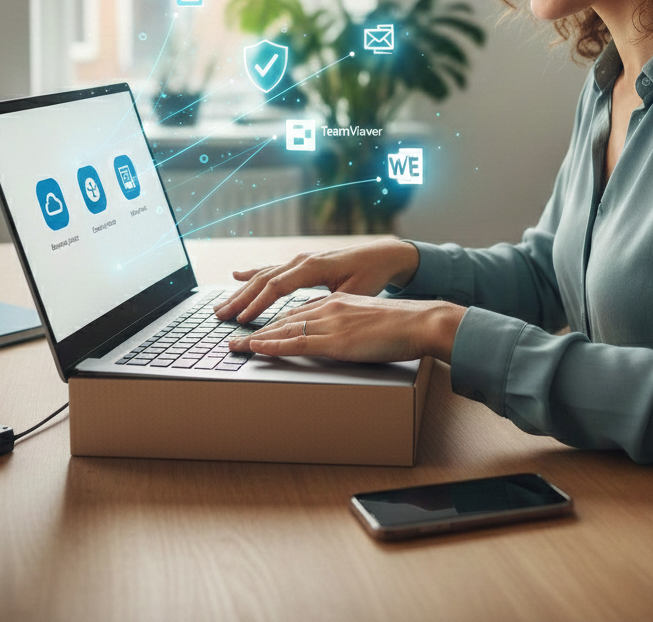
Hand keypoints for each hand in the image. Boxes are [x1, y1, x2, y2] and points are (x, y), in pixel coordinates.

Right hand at [214, 239, 419, 323]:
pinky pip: (272, 269)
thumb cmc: (371, 275)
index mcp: (313, 266)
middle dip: (240, 299)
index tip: (242, 320)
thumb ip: (329, 301)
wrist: (383, 255)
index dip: (258, 304)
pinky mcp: (302, 263)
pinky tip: (237, 276)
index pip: (277, 286)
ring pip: (264, 275)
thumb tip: (308, 314)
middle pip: (263, 280)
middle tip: (220, 317)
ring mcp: (300, 260)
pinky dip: (253, 273)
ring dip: (242, 291)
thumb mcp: (354, 292)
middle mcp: (302, 260)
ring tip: (222, 306)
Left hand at [226, 292, 465, 363]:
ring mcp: (330, 322)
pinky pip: (296, 343)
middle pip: (283, 318)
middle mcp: (328, 308)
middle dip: (255, 327)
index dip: (272, 320)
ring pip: (283, 330)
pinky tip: (256, 348)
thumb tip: (340, 335)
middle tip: (232, 335)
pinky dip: (272, 345)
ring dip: (255, 339)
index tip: (254, 326)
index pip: (296, 311)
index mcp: (336, 302)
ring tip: (234, 346)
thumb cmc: (401, 324)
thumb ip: (350, 323)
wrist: (420, 321)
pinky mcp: (336, 340)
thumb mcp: (369, 318)